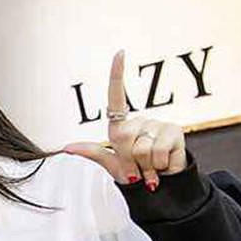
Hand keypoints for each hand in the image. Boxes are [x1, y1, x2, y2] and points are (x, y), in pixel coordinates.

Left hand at [64, 50, 186, 190]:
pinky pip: (158, 152)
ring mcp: (158, 124)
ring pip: (141, 148)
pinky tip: (163, 165)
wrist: (161, 187)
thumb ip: (93, 152)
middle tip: (137, 169)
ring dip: (144, 166)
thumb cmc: (135, 173)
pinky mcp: (175, 131)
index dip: (118, 74)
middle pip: (124, 138)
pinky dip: (158, 166)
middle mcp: (140, 121)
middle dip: (128, 160)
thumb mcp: (111, 164)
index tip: (120, 53)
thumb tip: (66, 148)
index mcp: (122, 126)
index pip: (117, 96)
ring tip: (151, 168)